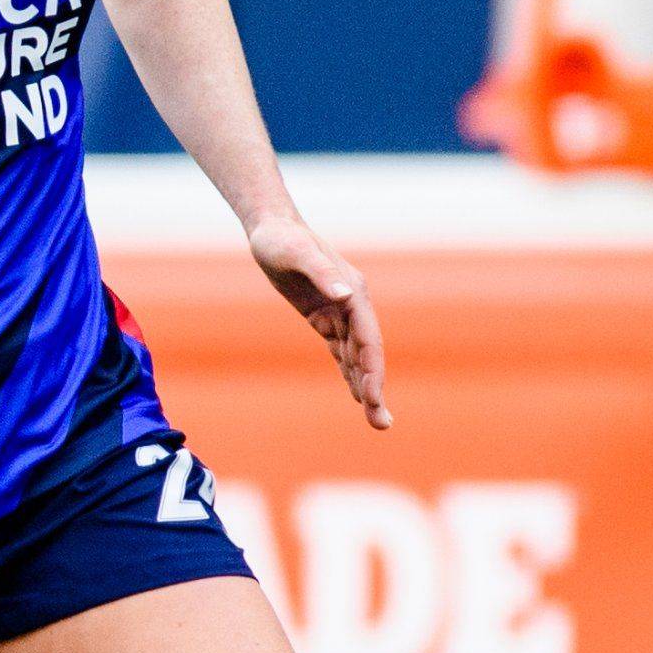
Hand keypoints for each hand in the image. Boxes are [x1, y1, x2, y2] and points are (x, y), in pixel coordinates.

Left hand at [249, 213, 389, 430]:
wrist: (271, 228)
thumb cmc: (281, 239)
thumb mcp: (296, 253)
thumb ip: (322, 273)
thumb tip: (346, 295)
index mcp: (354, 292)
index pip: (368, 339)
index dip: (372, 370)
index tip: (373, 398)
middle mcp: (352, 304)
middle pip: (368, 354)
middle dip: (375, 390)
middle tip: (381, 424)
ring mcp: (340, 312)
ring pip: (356, 357)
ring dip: (366, 388)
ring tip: (376, 421)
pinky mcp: (325, 317)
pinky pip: (341, 352)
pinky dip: (349, 374)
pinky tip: (357, 396)